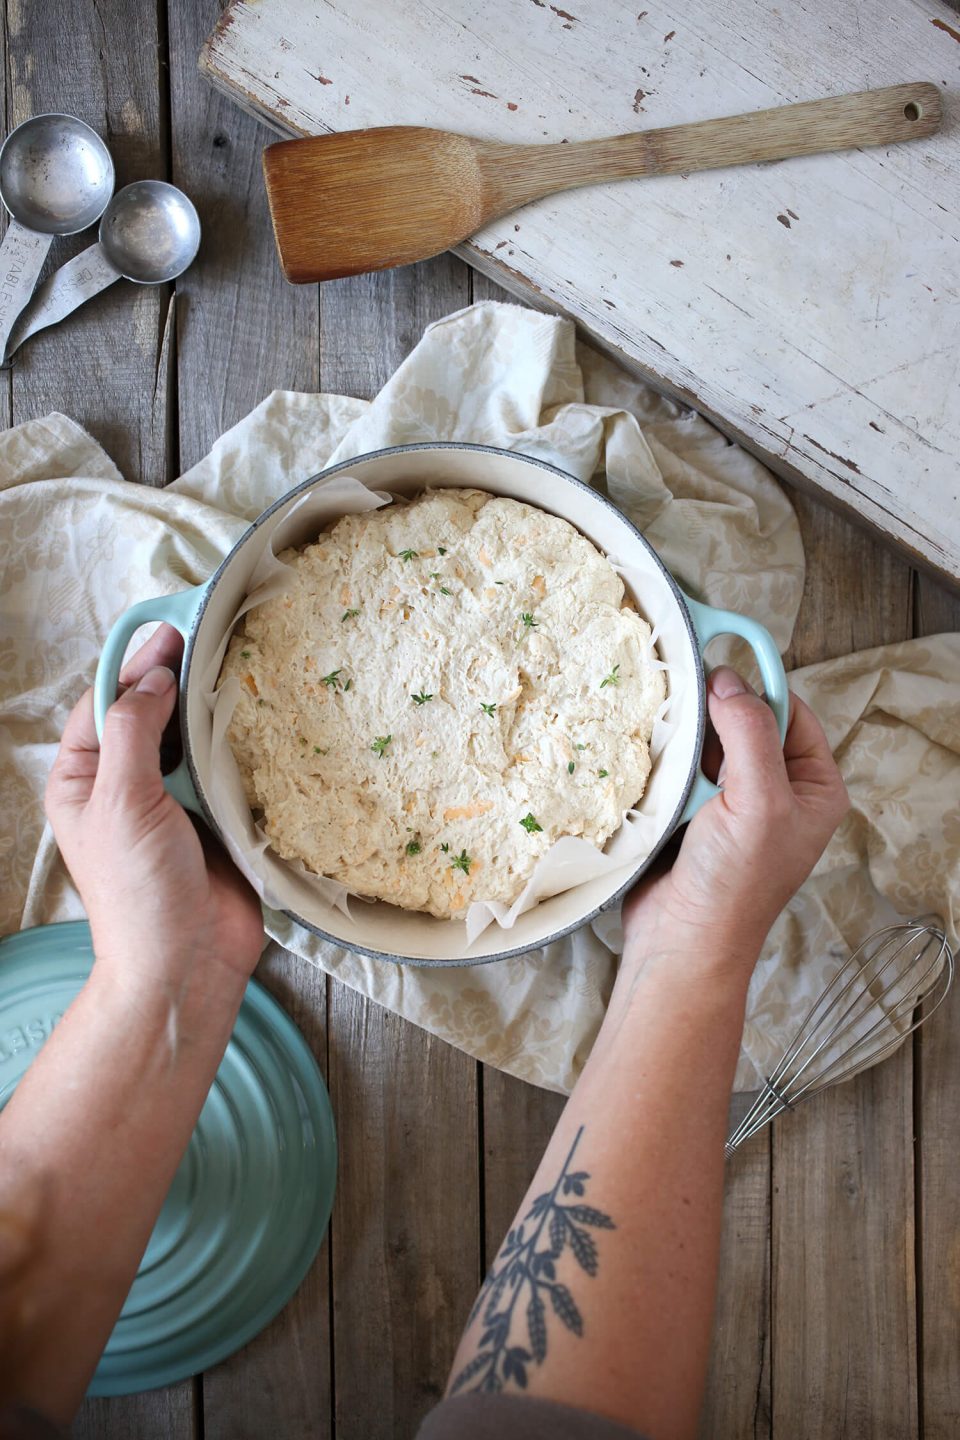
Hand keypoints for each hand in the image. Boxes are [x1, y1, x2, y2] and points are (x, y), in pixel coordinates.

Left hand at [46, 625, 264, 1002]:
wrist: (188, 964)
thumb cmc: (140, 890)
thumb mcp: (122, 801)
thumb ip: (133, 732)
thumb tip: (153, 677)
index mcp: (84, 778)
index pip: (104, 701)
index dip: (136, 663)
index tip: (173, 630)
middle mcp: (126, 782)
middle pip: (150, 712)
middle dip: (178, 678)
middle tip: (216, 635)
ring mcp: (173, 799)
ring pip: (192, 736)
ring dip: (213, 706)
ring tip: (243, 664)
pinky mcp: (217, 816)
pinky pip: (227, 766)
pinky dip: (241, 742)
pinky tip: (262, 715)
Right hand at [622, 666, 848, 978]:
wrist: (681, 942)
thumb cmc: (733, 884)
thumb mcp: (758, 802)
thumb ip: (750, 734)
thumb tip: (727, 679)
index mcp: (813, 787)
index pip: (791, 714)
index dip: (756, 689)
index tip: (716, 667)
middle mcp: (777, 791)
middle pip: (746, 723)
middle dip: (714, 711)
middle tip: (680, 696)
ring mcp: (732, 801)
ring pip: (709, 742)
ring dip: (686, 734)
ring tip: (661, 724)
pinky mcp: (692, 811)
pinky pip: (681, 765)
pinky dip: (666, 756)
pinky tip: (649, 750)